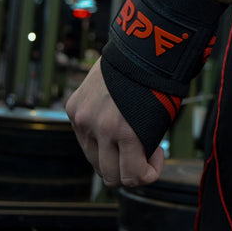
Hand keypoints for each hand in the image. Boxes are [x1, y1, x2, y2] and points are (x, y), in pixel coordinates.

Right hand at [65, 57, 163, 187]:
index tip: (157, 154)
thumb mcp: (158, 123)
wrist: (136, 52)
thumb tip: (133, 168)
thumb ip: (144, 149)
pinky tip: (112, 123)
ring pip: (93, 161)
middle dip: (128, 171)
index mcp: (126, 132)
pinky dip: (98, 139)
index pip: (131, 178)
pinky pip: (84, 139)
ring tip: (126, 139)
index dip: (149, 173)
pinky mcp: (73, 108)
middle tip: (141, 153)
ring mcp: (82, 118)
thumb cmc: (155, 86)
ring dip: (111, 158)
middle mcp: (99, 128)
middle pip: (109, 176)